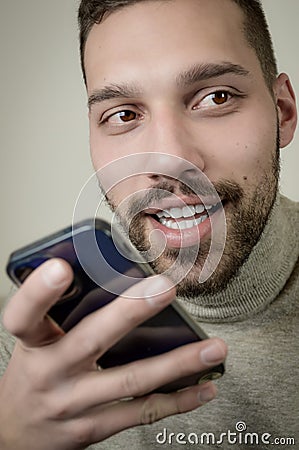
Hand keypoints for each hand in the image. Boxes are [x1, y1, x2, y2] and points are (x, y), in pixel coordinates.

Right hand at [0, 258, 226, 449]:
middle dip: (131, 312)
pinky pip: (140, 413)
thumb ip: (63, 314)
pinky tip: (202, 386)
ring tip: (211, 347)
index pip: (25, 315)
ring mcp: (73, 404)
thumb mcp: (35, 341)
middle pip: (92, 339)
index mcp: (34, 343)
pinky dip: (176, 400)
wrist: (14, 433)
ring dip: (176, 363)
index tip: (61, 269)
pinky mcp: (93, 427)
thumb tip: (105, 274)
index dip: (39, 293)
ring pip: (130, 380)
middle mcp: (51, 373)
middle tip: (165, 289)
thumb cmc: (31, 375)